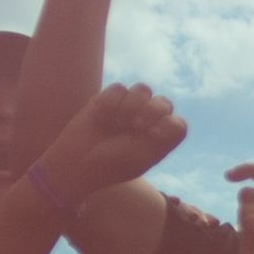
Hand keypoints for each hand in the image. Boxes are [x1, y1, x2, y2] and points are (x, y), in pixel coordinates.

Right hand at [35, 82, 184, 205]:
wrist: (76, 163)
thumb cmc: (110, 165)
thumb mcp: (140, 158)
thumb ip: (164, 139)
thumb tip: (171, 119)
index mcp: (158, 141)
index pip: (177, 124)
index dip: (166, 126)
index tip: (150, 136)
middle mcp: (147, 123)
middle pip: (164, 103)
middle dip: (152, 111)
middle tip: (135, 126)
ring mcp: (128, 109)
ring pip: (143, 90)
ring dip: (131, 105)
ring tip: (117, 121)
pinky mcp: (109, 100)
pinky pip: (119, 88)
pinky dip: (111, 102)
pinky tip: (102, 116)